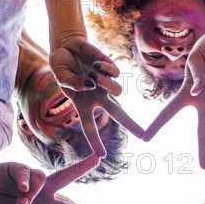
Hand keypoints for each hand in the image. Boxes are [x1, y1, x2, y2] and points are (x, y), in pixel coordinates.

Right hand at [0, 154, 101, 203]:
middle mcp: (41, 189)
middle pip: (66, 176)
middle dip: (82, 167)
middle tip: (98, 158)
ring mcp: (30, 177)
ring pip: (43, 180)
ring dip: (34, 193)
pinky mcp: (18, 167)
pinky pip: (27, 173)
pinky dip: (25, 180)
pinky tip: (20, 186)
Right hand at [50, 37, 143, 156]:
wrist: (66, 46)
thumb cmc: (62, 66)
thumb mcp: (60, 76)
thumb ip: (73, 83)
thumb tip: (92, 83)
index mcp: (84, 105)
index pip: (90, 128)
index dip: (95, 142)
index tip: (102, 156)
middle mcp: (98, 98)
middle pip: (119, 114)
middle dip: (132, 125)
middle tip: (144, 137)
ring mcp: (106, 84)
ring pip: (118, 91)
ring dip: (105, 83)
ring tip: (92, 73)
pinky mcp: (111, 69)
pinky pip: (115, 73)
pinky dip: (103, 68)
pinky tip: (94, 63)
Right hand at [143, 30, 204, 168]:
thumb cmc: (204, 51)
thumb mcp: (194, 60)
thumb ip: (194, 76)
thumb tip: (197, 93)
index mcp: (187, 96)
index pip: (169, 113)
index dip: (157, 126)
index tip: (145, 139)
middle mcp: (203, 103)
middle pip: (203, 131)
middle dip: (204, 149)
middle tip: (204, 167)